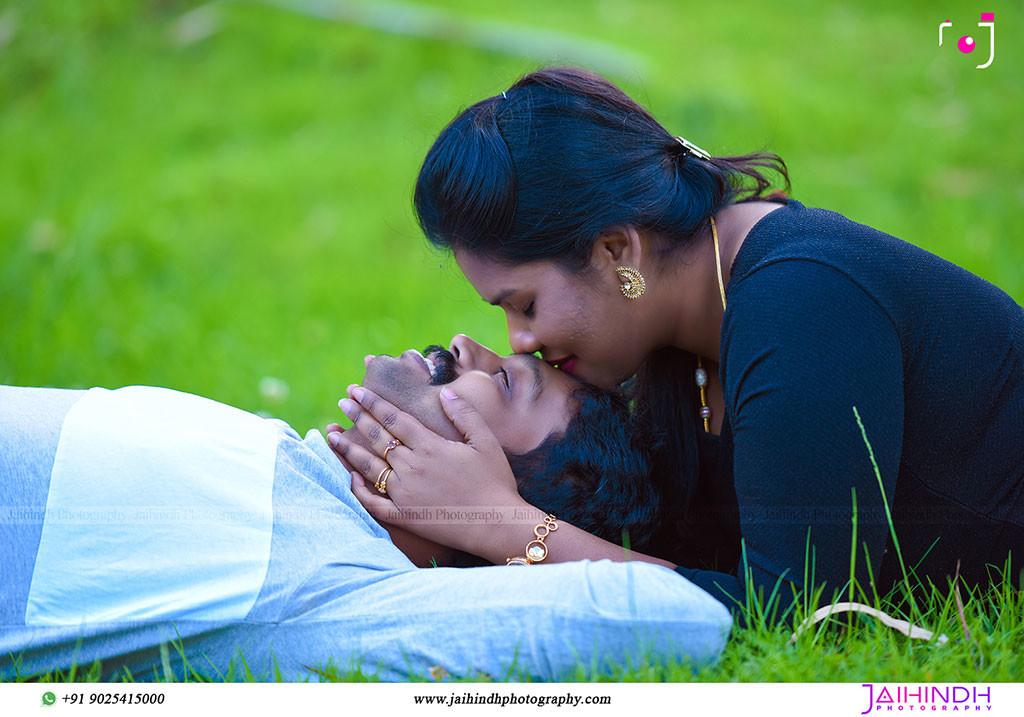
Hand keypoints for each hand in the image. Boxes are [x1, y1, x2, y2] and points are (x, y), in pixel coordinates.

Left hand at [328, 385, 529, 557]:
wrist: (497, 525)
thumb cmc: (496, 481)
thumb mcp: (486, 441)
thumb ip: (464, 414)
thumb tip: (444, 392)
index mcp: (430, 447)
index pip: (394, 419)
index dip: (373, 403)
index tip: (356, 391)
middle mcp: (412, 468)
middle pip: (377, 438)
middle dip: (358, 417)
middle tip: (343, 402)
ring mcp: (404, 494)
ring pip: (368, 467)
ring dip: (349, 449)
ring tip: (333, 435)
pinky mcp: (404, 517)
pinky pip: (373, 503)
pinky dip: (358, 490)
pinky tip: (349, 478)